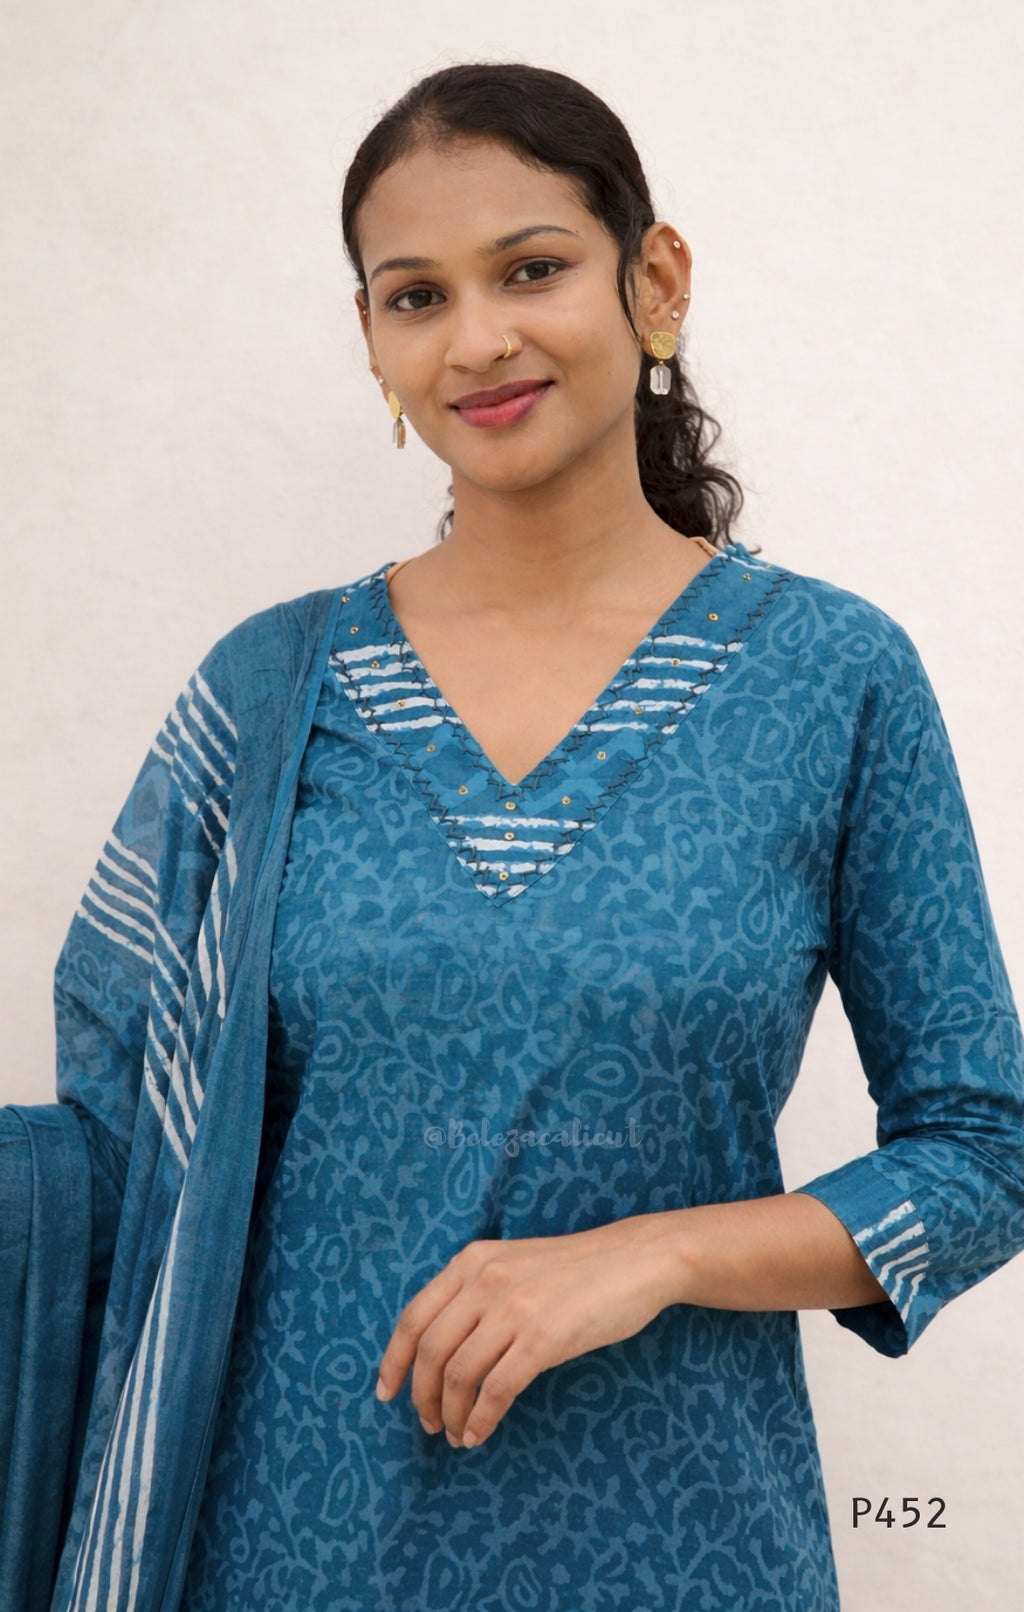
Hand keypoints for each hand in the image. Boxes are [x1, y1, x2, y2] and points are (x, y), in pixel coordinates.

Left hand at [373, 1215, 679, 1449]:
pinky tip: (479, 1432)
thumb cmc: (575, 1270)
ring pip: (459, 1374)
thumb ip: (476, 1292)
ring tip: (455, 1433)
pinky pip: (497, 1389)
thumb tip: (440, 1348)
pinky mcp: (544, 1337)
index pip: (414, 1316)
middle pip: (430, 1351)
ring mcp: (515, 1308)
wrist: (635, 1260)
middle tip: (427, 1423)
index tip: (386, 1392)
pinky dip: (481, 1418)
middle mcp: (485, 1280)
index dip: (393, 1360)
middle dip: (421, 1396)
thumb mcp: (513, 1265)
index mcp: (472, 1261)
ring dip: (450, 1413)